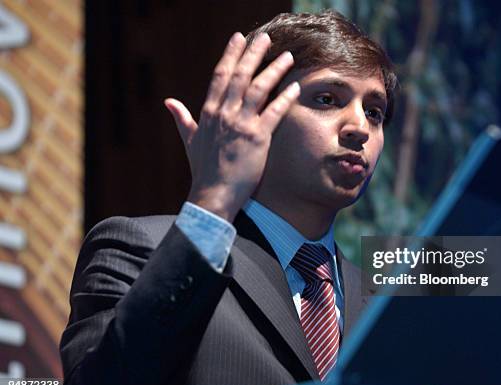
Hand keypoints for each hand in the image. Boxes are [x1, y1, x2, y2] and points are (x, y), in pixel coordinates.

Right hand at [164, 32, 299, 221]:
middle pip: (240, 76)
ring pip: (258, 89)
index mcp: (208, 112)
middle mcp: (224, 113)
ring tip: (286, 56)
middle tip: (266, 38)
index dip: (230, 54)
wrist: (212, 195)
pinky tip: (295, 87)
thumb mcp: (190, 141)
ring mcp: (240, 124)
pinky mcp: (257, 138)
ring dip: (274, 70)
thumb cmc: (203, 170)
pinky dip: (285, 98)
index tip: (238, 38)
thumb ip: (182, 119)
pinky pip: (274, 112)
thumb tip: (168, 102)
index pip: (220, 75)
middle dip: (253, 53)